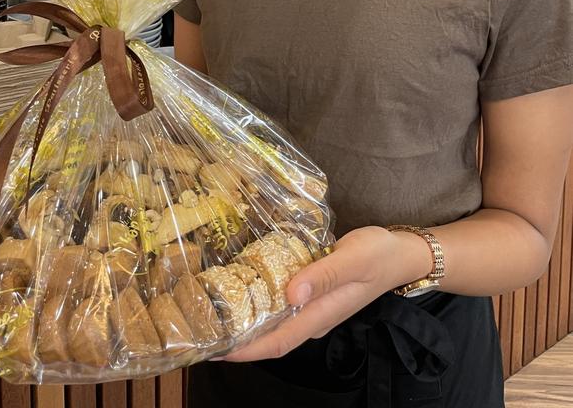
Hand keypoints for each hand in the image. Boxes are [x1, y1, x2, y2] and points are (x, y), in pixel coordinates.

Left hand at [221, 225, 430, 362]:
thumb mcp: (353, 259)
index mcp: (320, 314)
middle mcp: (314, 318)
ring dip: (247, 324)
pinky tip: (247, 291)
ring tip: (215, 313)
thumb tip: (291, 293)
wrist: (401, 254)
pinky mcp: (316, 295)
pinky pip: (284, 308)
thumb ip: (323, 275)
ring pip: (276, 324)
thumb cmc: (378, 255)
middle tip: (202, 330)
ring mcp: (315, 308)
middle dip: (237, 340)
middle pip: (271, 338)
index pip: (277, 342)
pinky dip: (262, 306)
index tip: (213, 349)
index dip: (245, 350)